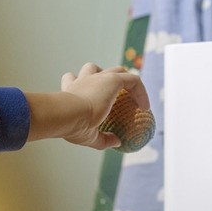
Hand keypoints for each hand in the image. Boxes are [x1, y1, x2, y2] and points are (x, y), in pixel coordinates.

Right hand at [26, 63, 150, 149]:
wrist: (66, 114)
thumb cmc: (71, 126)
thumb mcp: (88, 136)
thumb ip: (102, 139)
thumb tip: (116, 142)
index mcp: (71, 92)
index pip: (74, 81)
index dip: (83, 86)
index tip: (94, 103)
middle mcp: (82, 81)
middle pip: (92, 69)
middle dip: (102, 76)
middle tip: (111, 94)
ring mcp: (97, 78)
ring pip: (115, 70)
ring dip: (123, 79)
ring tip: (130, 95)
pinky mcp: (112, 80)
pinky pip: (133, 80)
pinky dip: (140, 90)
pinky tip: (145, 106)